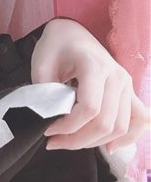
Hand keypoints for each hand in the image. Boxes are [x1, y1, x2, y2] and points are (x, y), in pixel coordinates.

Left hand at [31, 17, 149, 152]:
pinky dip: (128, 138)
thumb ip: (45, 92)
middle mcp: (117, 77)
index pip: (89, 108)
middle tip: (54, 141)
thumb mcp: (41, 64)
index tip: (47, 129)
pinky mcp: (129, 92)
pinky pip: (140, 120)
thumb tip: (49, 120)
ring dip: (95, 142)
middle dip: (77, 140)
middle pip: (106, 123)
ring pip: (121, 127)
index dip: (68, 126)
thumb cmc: (56, 46)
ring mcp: (127, 85)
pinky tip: (108, 147)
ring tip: (71, 141)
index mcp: (95, 66)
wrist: (72, 33)